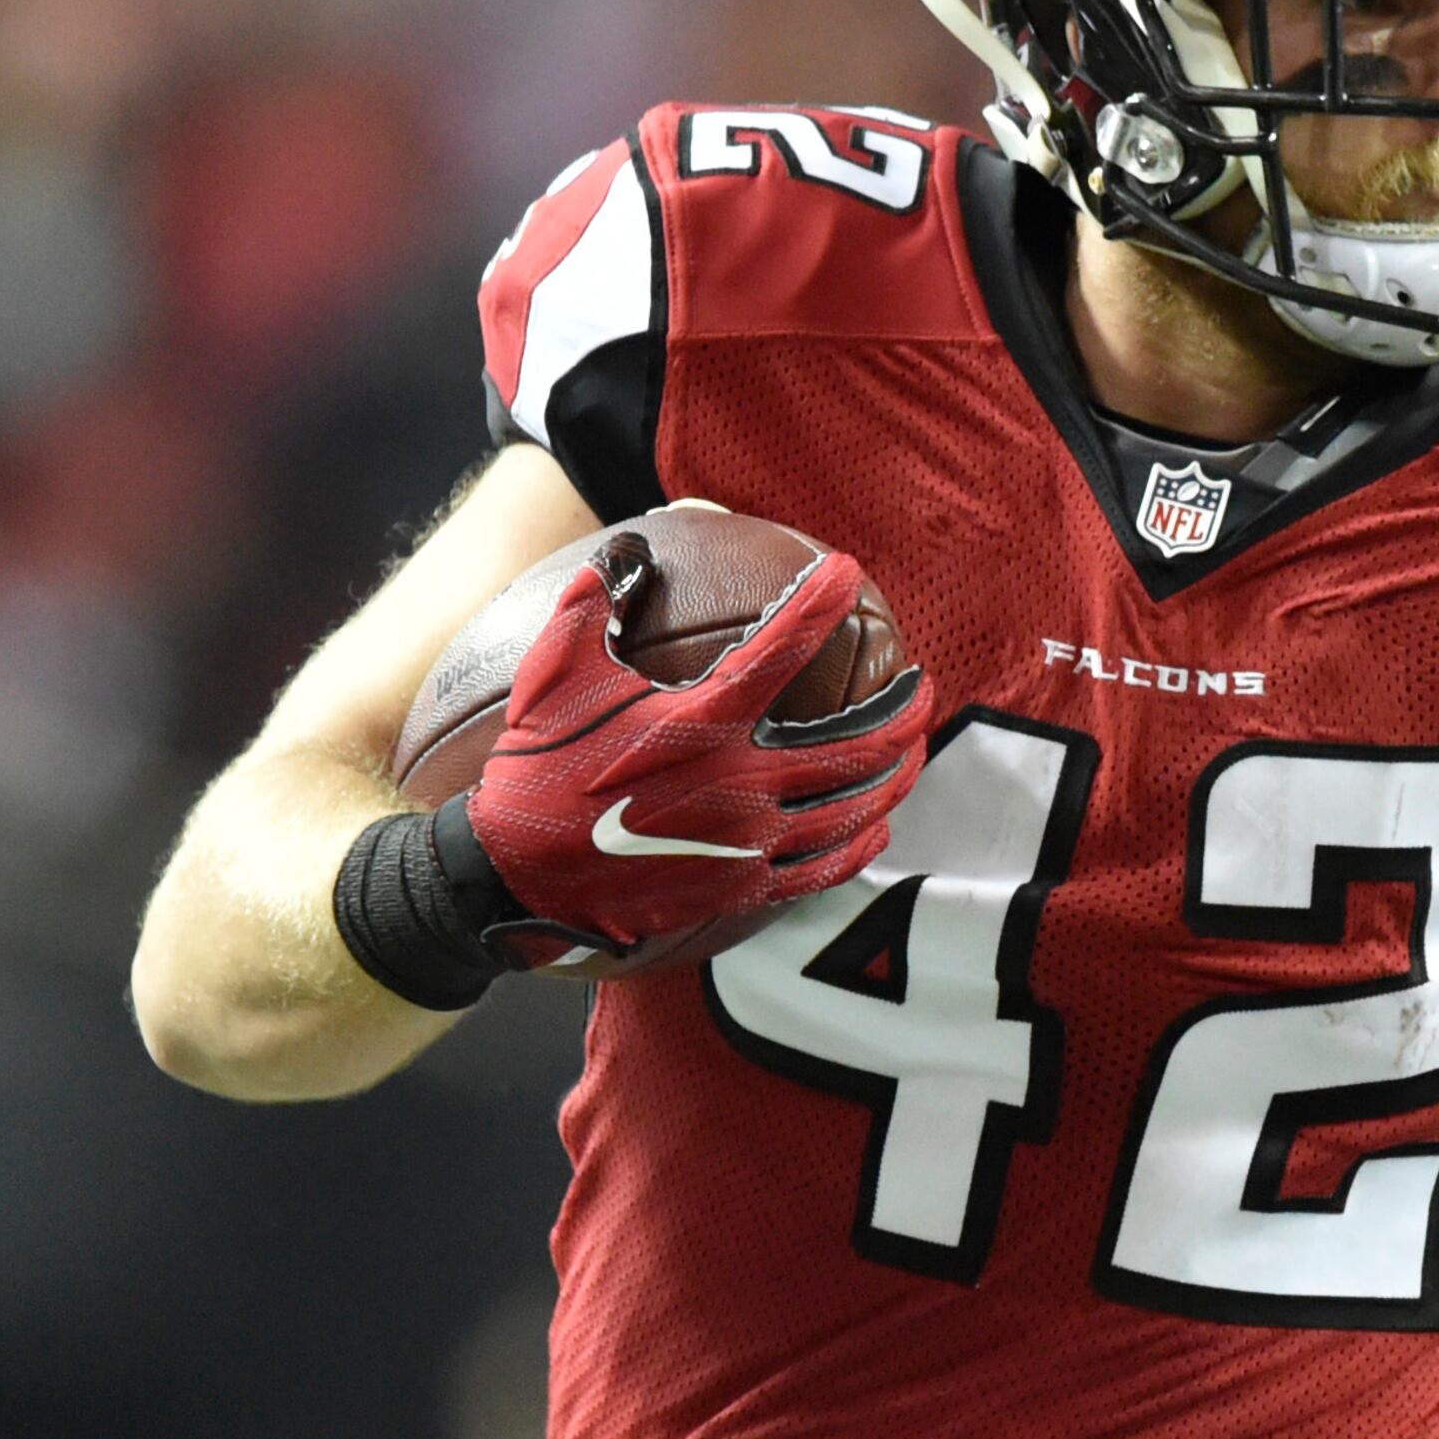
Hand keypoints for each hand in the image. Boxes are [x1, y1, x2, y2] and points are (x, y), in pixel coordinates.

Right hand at [458, 534, 931, 961]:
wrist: (516, 876)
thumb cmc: (534, 767)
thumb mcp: (555, 672)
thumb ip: (594, 603)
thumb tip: (621, 551)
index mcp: (704, 720)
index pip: (783, 646)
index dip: (822, 601)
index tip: (848, 573)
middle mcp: (741, 781)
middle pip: (854, 744)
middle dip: (902, 711)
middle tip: (922, 687)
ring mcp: (748, 841)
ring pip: (852, 809)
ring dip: (894, 777)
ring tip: (914, 752)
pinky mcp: (740, 887)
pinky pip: (821, 868)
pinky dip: (859, 844)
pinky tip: (875, 828)